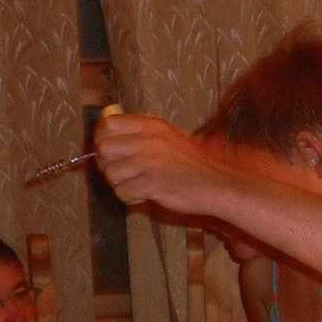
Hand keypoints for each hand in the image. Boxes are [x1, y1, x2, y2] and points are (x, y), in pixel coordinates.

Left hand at [94, 112, 234, 216]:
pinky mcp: (150, 184)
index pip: (108, 124)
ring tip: (140, 186)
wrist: (218, 185)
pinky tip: (146, 195)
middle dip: (108, 164)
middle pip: (104, 149)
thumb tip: (106, 132)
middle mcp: (147, 140)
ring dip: (121, 184)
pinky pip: (122, 192)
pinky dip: (131, 198)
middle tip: (124, 173)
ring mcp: (148, 162)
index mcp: (152, 125)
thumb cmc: (194, 164)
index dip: (102, 138)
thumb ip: (140, 133)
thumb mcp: (169, 137)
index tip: (111, 151)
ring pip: (111, 173)